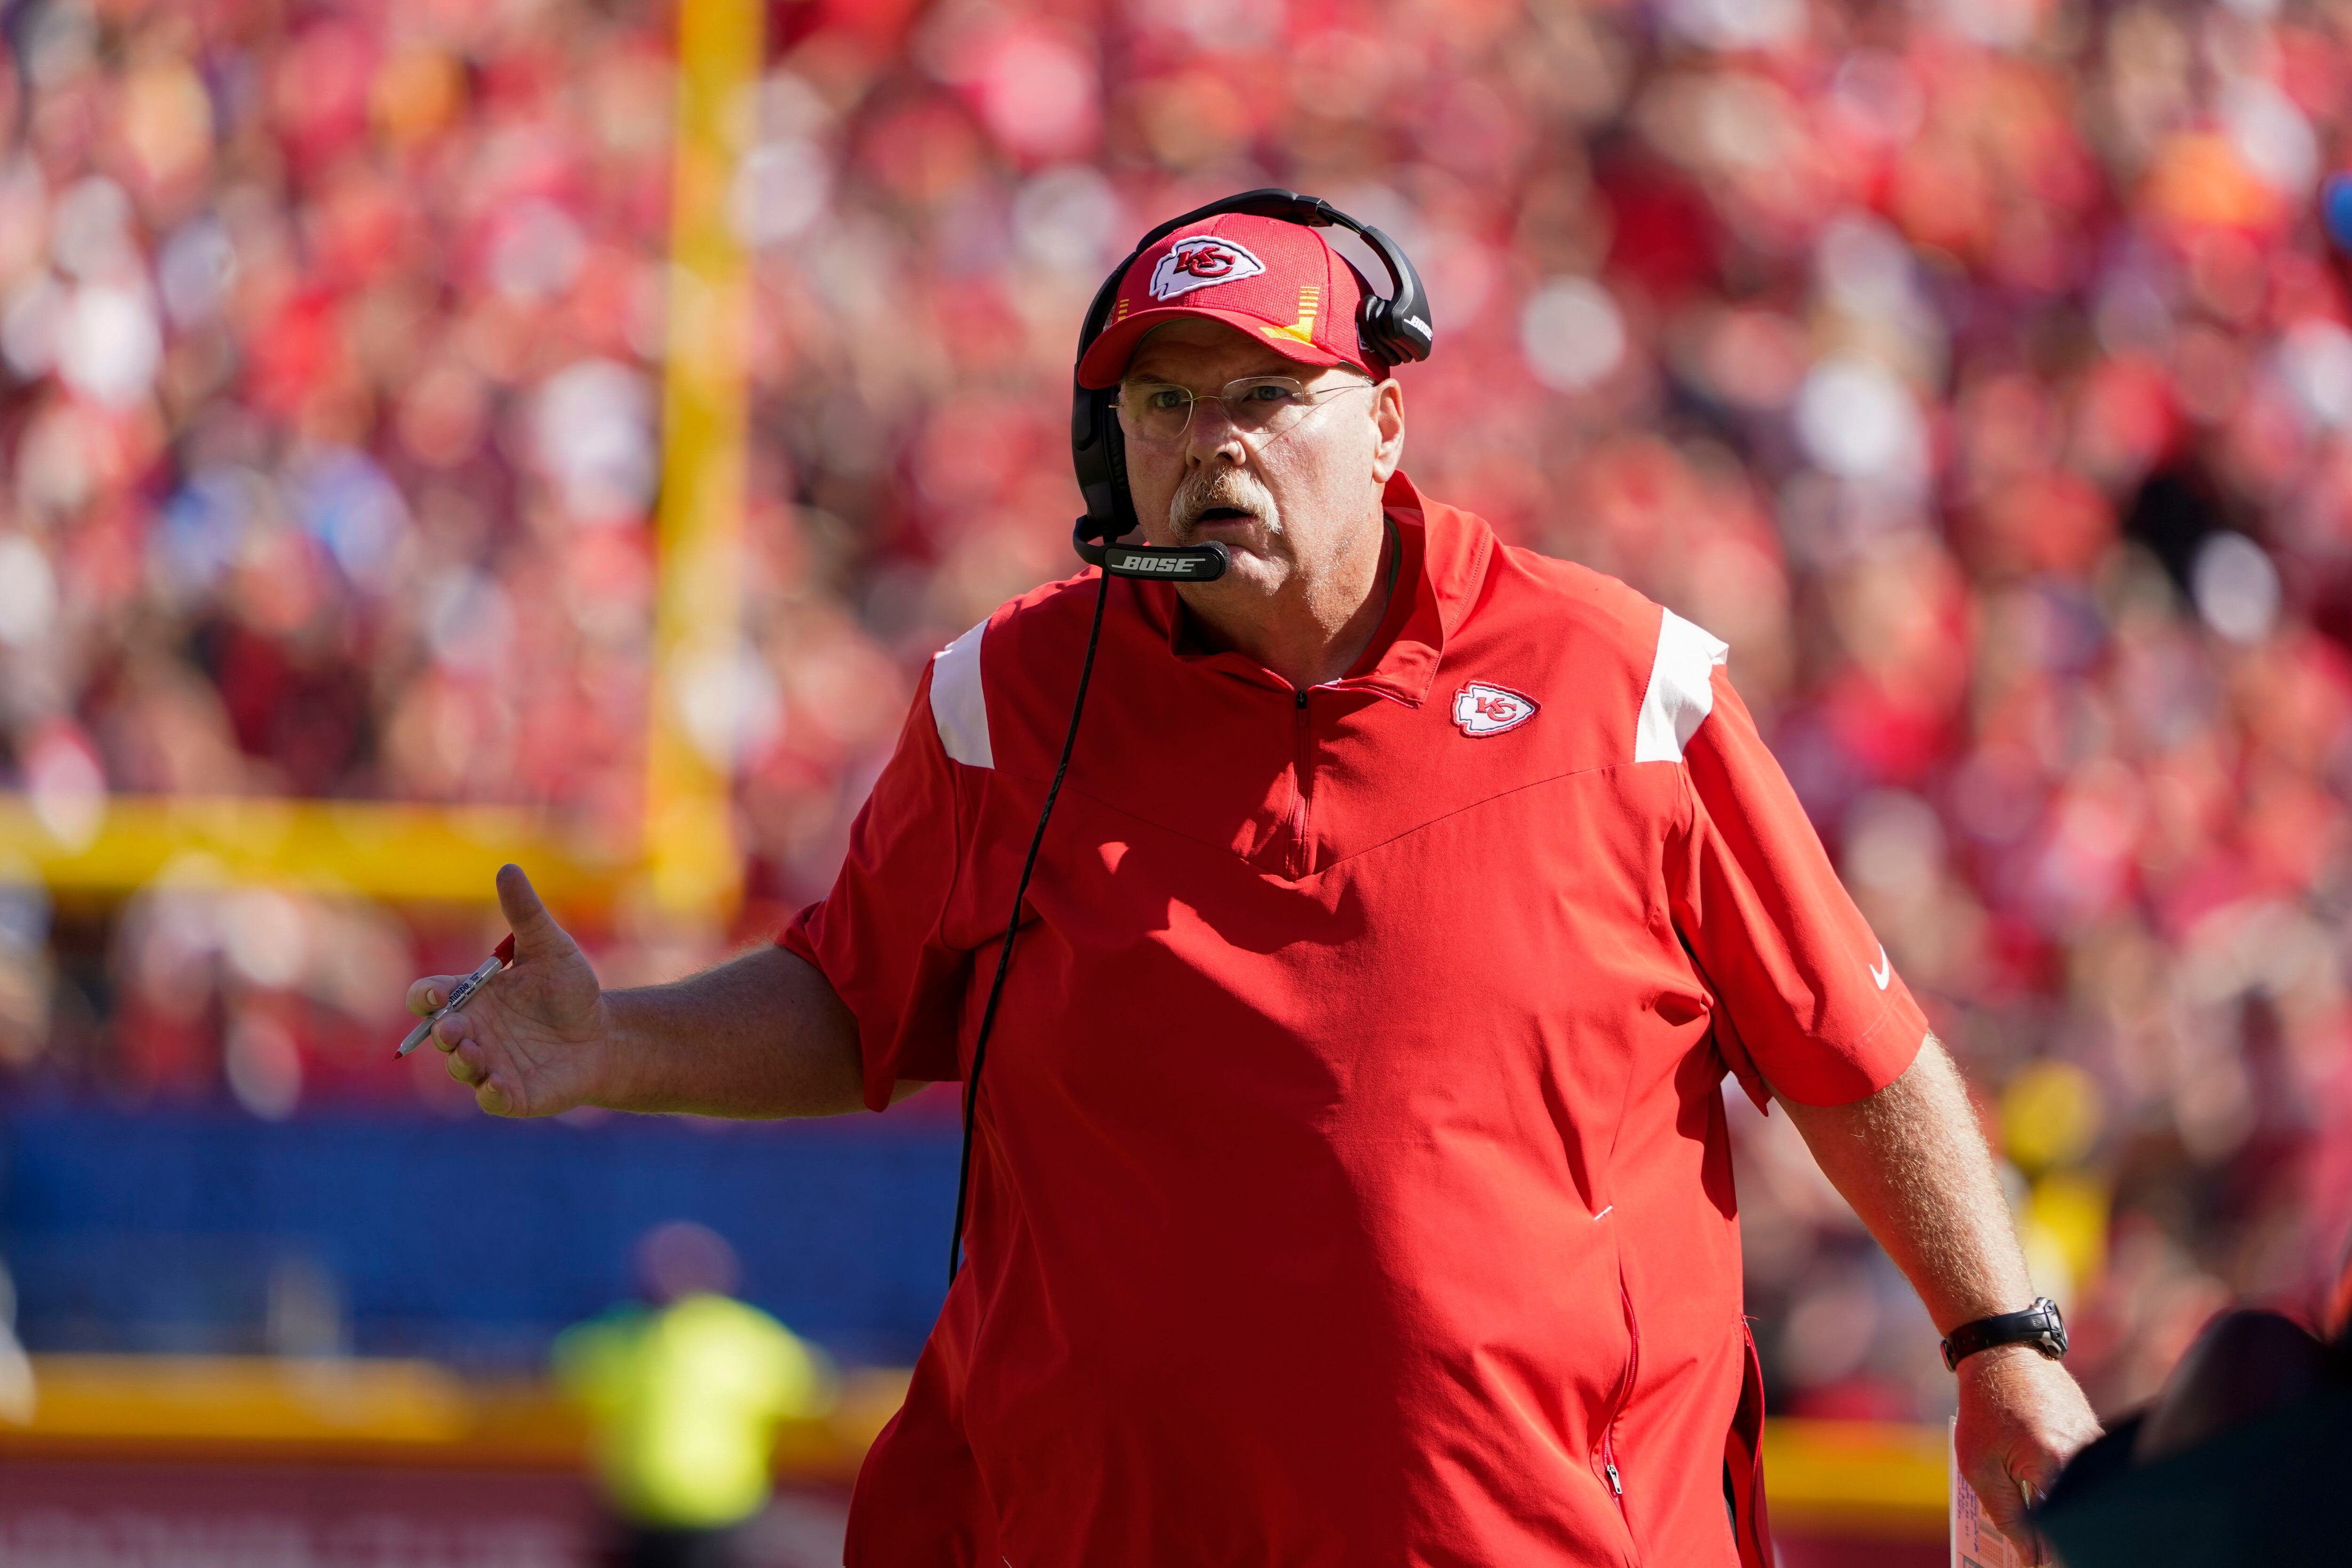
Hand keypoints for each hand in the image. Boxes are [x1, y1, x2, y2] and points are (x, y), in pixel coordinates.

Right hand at [405, 865, 611, 1117]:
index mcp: (472, 998)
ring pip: (461, 1068)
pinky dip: (491, 1095)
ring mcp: (490, 1065)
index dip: (425, 996)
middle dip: (441, 1033)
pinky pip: (493, 1099)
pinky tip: (497, 1088)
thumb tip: (507, 868)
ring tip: (472, 1055)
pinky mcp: (513, 1094)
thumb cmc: (569, 990)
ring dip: (462, 1063)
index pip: (431, 997)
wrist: (604, 1033)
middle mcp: (473, 1033)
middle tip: (452, 1029)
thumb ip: (526, 913)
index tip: (434, 994)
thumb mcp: (550, 947)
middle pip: (440, 1035)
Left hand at [1954, 1343, 2102, 1563]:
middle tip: (2037, 1552)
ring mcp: (2096, 1447)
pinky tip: (2047, 1499)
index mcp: (2057, 1464)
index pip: (2066, 1530)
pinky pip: (2087, 1479)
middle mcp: (2086, 1456)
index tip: (2040, 1564)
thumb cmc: (1984, 1406)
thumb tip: (2031, 1560)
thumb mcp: (1980, 1467)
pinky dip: (2069, 1493)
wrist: (2003, 1351)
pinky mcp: (2095, 1439)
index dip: (2054, 1555)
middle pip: (2083, 1516)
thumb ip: (2008, 1517)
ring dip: (2065, 1514)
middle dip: (2060, 1539)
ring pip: (2086, 1498)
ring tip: (2040, 1530)